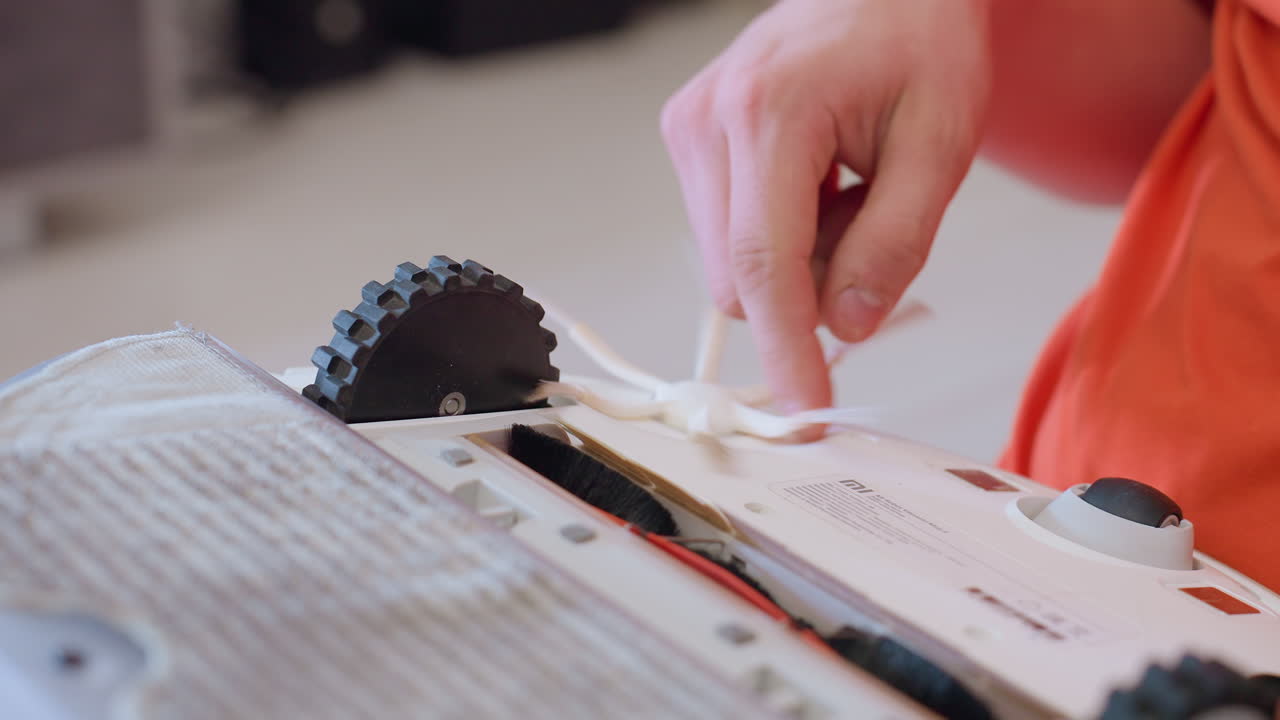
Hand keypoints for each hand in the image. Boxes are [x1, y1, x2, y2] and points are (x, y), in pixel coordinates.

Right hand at [661, 0, 991, 427]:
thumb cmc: (917, 39)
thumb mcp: (941, 141)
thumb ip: (896, 243)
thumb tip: (848, 326)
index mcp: (771, 114)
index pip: (765, 265)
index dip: (787, 349)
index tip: (804, 409)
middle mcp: (710, 122)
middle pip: (740, 278)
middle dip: (808, 288)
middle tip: (872, 230)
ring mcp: (690, 129)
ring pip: (731, 264)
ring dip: (795, 260)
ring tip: (848, 190)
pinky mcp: (689, 139)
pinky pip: (726, 234)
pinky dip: (779, 235)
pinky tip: (818, 183)